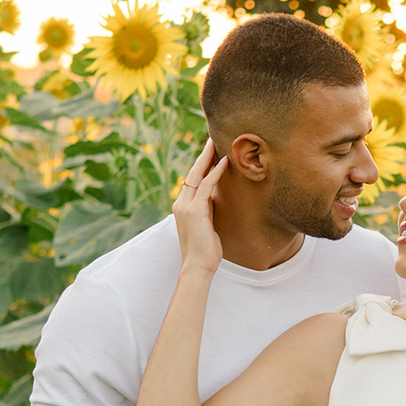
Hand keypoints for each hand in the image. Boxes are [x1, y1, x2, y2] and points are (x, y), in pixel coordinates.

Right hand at [173, 139, 226, 274]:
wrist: (197, 267)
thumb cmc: (205, 251)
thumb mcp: (207, 226)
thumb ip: (208, 211)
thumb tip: (215, 200)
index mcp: (182, 207)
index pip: (192, 180)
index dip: (201, 165)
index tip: (210, 152)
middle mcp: (181, 203)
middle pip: (193, 173)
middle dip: (203, 155)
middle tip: (212, 139)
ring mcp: (186, 206)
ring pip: (198, 175)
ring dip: (208, 158)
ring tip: (217, 143)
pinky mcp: (195, 211)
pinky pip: (207, 186)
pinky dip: (215, 173)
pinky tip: (224, 162)